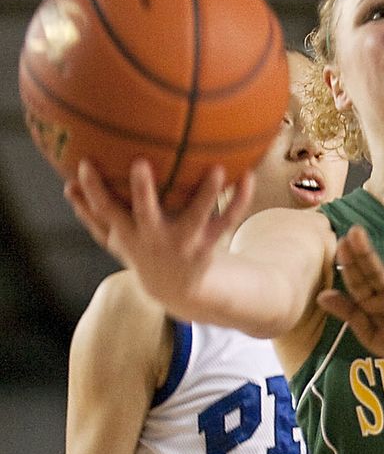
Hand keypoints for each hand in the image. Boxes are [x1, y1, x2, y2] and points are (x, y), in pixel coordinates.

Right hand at [64, 158, 250, 305]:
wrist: (178, 290)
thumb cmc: (143, 251)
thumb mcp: (116, 238)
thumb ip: (92, 214)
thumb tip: (67, 186)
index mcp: (130, 234)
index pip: (105, 211)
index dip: (93, 190)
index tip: (84, 165)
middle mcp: (155, 238)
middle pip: (146, 213)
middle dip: (141, 191)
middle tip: (139, 164)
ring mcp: (184, 242)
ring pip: (197, 216)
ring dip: (207, 194)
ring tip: (217, 169)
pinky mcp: (209, 243)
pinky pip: (228, 220)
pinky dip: (239, 200)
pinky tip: (247, 177)